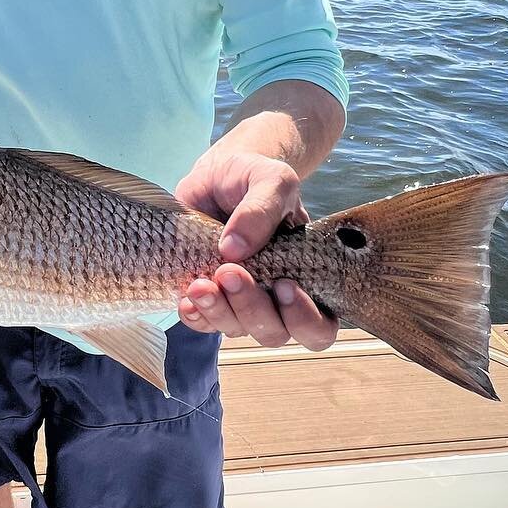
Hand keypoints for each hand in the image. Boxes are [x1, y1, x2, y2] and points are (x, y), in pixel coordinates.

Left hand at [173, 148, 337, 350]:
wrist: (219, 174)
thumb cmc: (256, 178)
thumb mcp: (271, 180)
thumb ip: (261, 209)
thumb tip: (234, 249)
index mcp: (309, 277)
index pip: (320, 326)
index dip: (304, 319)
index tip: (284, 285)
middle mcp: (277, 298)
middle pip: (274, 332)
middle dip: (252, 309)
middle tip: (231, 272)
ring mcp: (242, 301)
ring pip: (236, 329)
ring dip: (219, 311)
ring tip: (200, 283)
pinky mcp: (210, 297)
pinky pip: (203, 322)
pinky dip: (195, 315)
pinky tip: (187, 297)